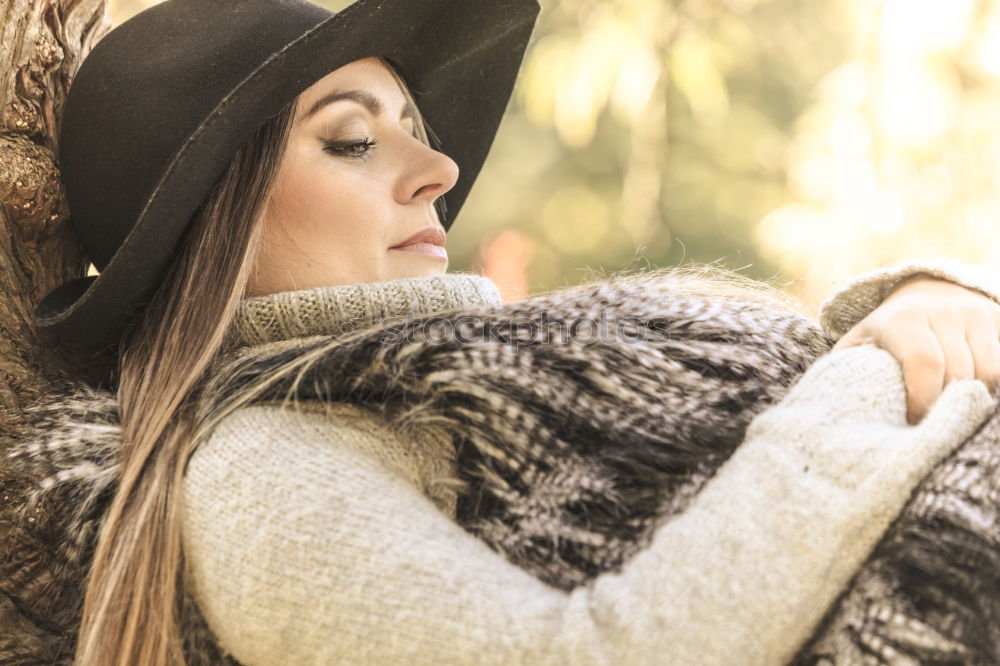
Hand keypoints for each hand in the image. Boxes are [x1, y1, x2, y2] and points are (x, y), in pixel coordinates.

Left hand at [834, 275, 999, 423]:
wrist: (927, 291)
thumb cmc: (887, 330)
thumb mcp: (861, 341)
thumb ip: (848, 367)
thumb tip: (837, 402)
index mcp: (903, 320)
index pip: (923, 363)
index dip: (923, 398)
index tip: (914, 422)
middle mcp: (943, 313)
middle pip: (959, 372)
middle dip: (948, 405)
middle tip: (935, 425)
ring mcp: (975, 314)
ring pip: (989, 371)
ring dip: (975, 398)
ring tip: (955, 411)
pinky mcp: (998, 319)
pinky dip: (994, 386)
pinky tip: (976, 397)